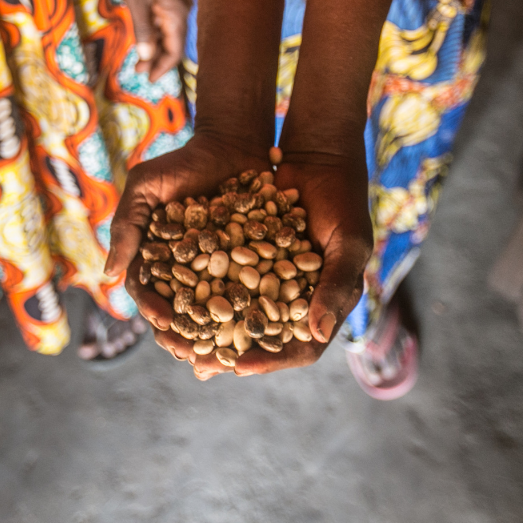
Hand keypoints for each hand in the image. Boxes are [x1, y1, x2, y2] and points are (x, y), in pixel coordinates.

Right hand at [106, 133, 271, 364]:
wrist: (233, 144)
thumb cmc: (182, 163)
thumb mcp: (146, 187)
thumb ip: (127, 226)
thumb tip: (109, 274)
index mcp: (156, 259)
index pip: (149, 293)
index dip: (155, 309)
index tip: (164, 320)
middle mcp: (187, 271)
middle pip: (181, 313)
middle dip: (184, 336)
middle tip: (192, 354)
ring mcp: (220, 271)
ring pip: (216, 313)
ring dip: (217, 338)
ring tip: (224, 356)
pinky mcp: (254, 265)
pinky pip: (253, 296)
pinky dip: (254, 315)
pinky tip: (261, 331)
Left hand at [120, 0, 189, 81]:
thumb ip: (143, 31)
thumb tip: (147, 57)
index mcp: (177, 13)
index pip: (175, 50)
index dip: (162, 67)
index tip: (147, 79)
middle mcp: (184, 8)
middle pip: (174, 42)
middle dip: (157, 59)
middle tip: (138, 71)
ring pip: (170, 29)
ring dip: (156, 44)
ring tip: (138, 57)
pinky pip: (168, 16)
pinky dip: (156, 28)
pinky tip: (144, 31)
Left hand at [189, 149, 372, 380]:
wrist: (319, 156)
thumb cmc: (344, 201)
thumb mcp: (347, 244)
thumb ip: (334, 287)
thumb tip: (317, 333)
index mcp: (327, 304)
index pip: (301, 348)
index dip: (271, 361)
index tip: (238, 366)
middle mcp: (298, 298)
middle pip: (265, 340)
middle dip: (232, 354)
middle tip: (198, 365)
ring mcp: (272, 278)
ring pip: (239, 314)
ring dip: (211, 330)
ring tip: (180, 342)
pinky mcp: (249, 255)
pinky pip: (223, 280)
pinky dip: (202, 291)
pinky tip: (175, 297)